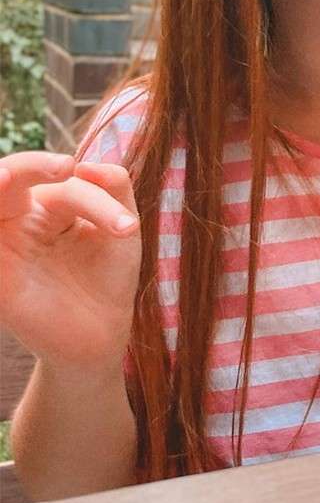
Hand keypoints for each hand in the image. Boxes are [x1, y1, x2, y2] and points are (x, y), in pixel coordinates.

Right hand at [0, 152, 140, 374]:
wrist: (100, 338)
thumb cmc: (109, 280)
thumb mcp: (122, 229)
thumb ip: (114, 188)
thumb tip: (85, 164)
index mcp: (51, 204)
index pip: (64, 184)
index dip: (95, 198)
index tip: (125, 227)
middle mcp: (21, 218)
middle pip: (12, 175)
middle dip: (30, 165)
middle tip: (63, 168)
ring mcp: (4, 244)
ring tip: (3, 177)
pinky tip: (0, 207)